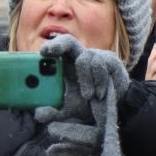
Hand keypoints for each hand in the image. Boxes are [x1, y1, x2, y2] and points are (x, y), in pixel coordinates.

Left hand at [33, 36, 128, 155]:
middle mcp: (79, 57)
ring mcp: (96, 57)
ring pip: (84, 58)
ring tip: (88, 96)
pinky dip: (98, 81)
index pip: (55, 50)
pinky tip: (99, 94)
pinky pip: (100, 64)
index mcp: (67, 66)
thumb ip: (53, 112)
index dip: (48, 48)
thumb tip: (38, 114)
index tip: (41, 52)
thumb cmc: (89, 105)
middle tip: (46, 52)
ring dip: (85, 79)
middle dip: (57, 45)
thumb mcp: (69, 110)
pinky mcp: (111, 60)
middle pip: (68, 42)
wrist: (117, 109)